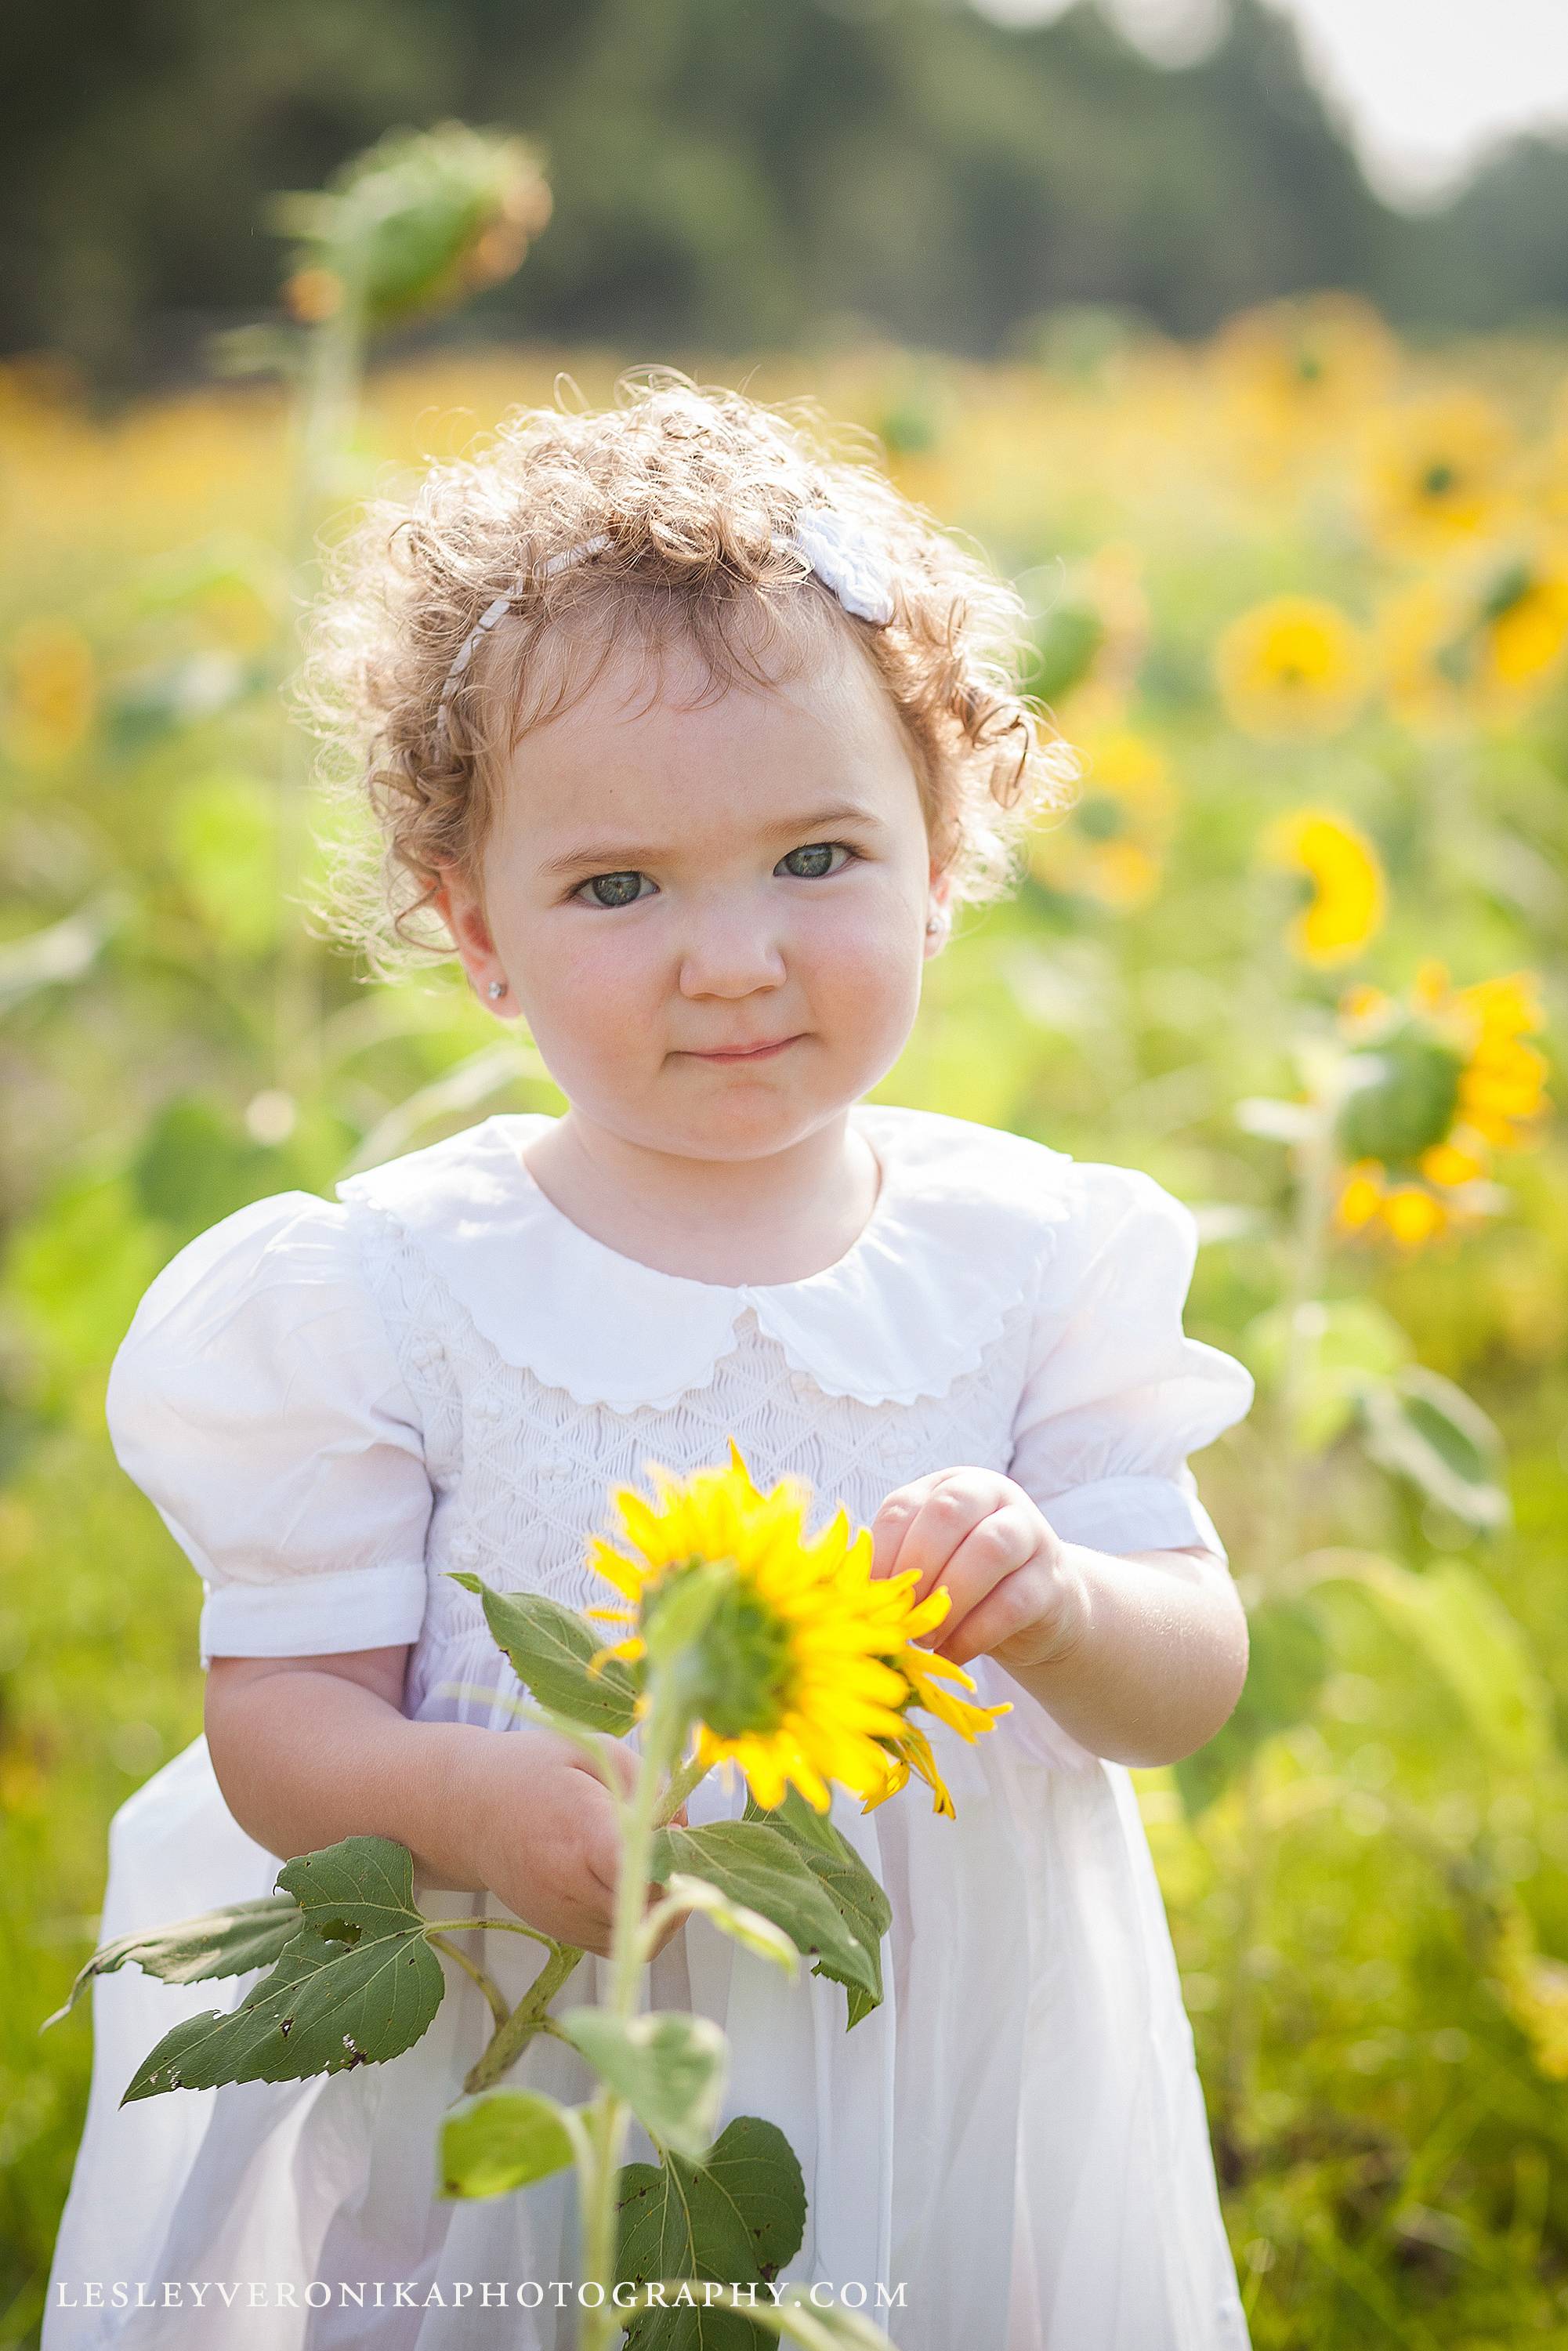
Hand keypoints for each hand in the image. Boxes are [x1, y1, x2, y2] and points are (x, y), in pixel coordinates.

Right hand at [464, 1724, 687, 1960]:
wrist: (467, 1809)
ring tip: (652, 1859)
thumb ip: (648, 1785)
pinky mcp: (561, 1933)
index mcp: (582, 1833)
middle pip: (653, 1908)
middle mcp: (571, 1887)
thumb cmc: (536, 1770)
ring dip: (663, 1902)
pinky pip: (621, 1940)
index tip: (680, 1835)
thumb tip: (684, 1829)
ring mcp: (564, 1918)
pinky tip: (630, 1879)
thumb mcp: (596, 1751)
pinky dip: (639, 1917)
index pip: (644, 1870)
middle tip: (677, 1846)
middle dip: (680, 1881)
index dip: (676, 1859)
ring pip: (643, 1933)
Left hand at [868, 1468, 1088, 1673]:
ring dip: (949, 1599)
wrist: (1037, 1611)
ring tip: (926, 1638)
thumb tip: (853, 1596)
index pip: (903, 1506)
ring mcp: (1030, 1532)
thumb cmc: (963, 1585)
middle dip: (916, 1568)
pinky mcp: (1053, 1579)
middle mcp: (991, 1495)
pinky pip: (1014, 1601)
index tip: (869, 1597)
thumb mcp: (928, 1565)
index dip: (881, 1553)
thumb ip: (896, 1569)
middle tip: (901, 1616)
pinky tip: (952, 1653)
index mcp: (948, 1486)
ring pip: (989, 1549)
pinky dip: (975, 1633)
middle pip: (947, 1513)